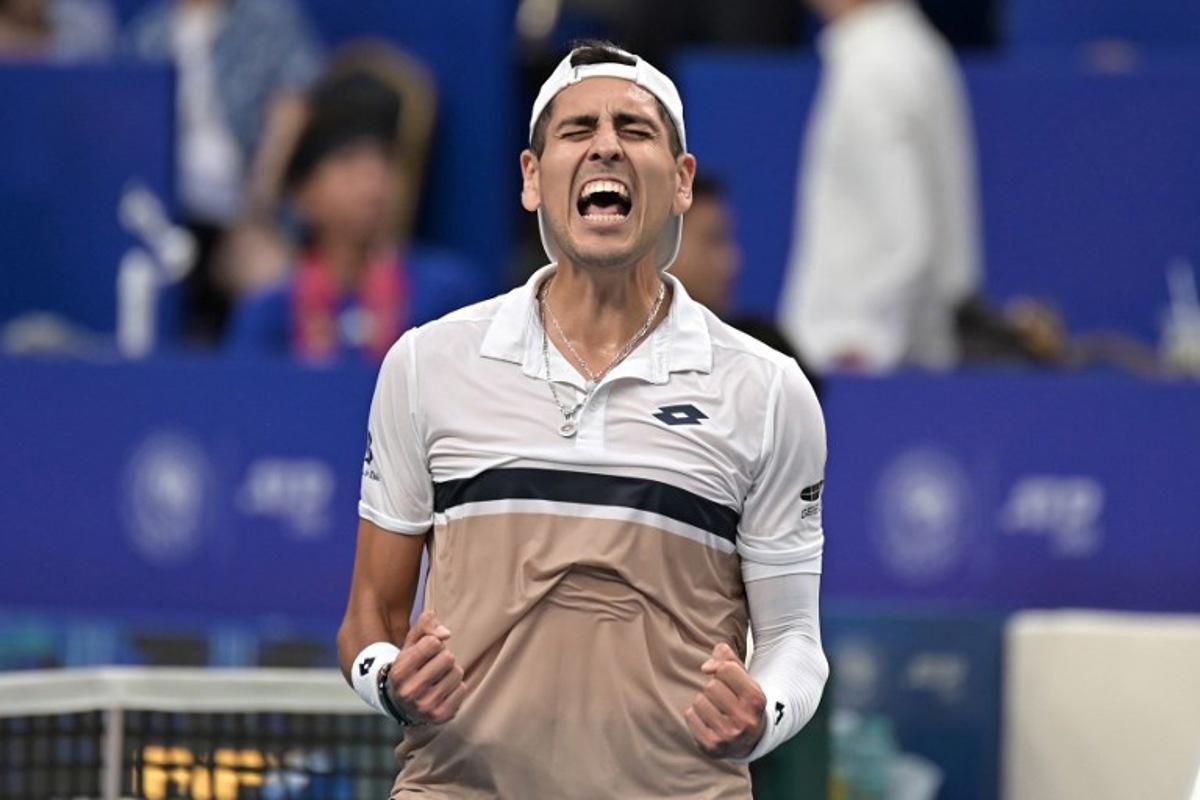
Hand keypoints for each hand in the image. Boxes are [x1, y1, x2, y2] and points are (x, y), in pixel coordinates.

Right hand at [385, 610, 466, 724]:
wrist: (403, 705)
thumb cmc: (411, 667)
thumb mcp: (410, 644)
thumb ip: (424, 626)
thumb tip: (446, 634)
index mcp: (399, 671)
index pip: (433, 642)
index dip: (434, 643)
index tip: (427, 651)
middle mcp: (410, 691)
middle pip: (448, 657)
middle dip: (444, 657)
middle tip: (434, 666)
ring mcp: (425, 706)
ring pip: (457, 672)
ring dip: (451, 672)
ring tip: (438, 679)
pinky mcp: (441, 715)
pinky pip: (463, 689)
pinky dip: (456, 687)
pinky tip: (443, 691)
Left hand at [684, 643, 766, 759]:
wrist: (747, 741)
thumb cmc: (741, 701)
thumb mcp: (743, 677)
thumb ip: (727, 659)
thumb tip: (706, 668)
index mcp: (756, 699)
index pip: (726, 668)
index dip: (723, 670)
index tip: (727, 679)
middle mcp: (745, 720)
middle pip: (711, 686)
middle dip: (713, 688)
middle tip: (722, 699)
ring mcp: (728, 735)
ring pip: (699, 700)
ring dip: (703, 701)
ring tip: (716, 710)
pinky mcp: (711, 746)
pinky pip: (690, 715)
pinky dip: (695, 715)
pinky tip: (708, 721)